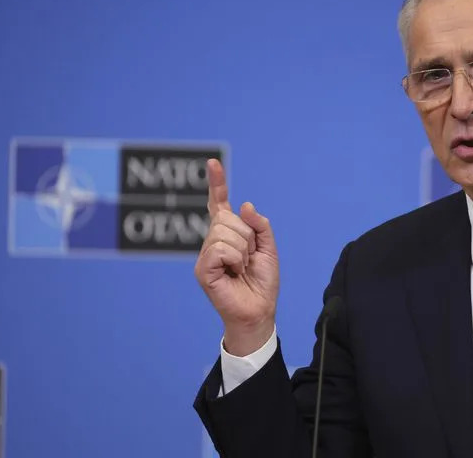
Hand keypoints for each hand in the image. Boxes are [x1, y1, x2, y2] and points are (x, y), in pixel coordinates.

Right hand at [194, 159, 278, 355]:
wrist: (260, 309)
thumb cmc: (262, 281)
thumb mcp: (269, 248)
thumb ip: (260, 225)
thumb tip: (243, 205)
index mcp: (228, 233)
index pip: (220, 204)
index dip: (217, 183)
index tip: (213, 163)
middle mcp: (214, 241)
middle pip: (227, 217)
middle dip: (247, 235)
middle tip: (249, 258)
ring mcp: (206, 255)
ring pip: (225, 232)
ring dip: (243, 250)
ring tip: (242, 268)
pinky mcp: (203, 269)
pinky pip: (220, 249)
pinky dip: (234, 259)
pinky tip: (234, 272)